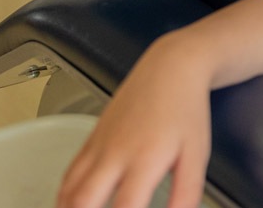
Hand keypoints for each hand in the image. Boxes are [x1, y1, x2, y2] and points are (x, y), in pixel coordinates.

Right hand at [57, 37, 211, 207]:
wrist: (170, 69)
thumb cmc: (185, 110)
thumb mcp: (197, 154)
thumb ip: (186, 192)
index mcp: (145, 159)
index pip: (125, 207)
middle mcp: (114, 154)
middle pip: (83, 201)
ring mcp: (98, 146)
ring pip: (69, 189)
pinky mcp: (90, 139)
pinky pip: (69, 174)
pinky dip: (65, 196)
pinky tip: (72, 206)